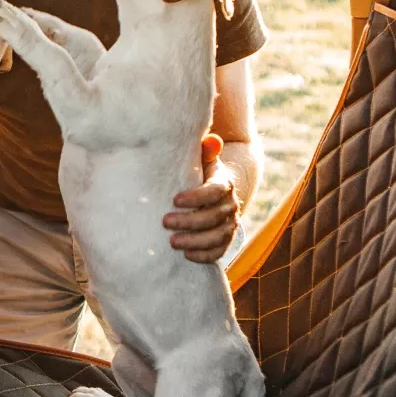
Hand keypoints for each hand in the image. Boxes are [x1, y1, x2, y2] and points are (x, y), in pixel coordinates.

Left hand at [163, 134, 239, 262]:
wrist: (216, 192)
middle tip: (165, 222)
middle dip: (189, 221)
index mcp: (224, 183)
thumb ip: (204, 150)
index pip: (214, 191)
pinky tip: (186, 256)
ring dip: (195, 242)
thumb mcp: (201, 159)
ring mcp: (230, 224)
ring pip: (218, 236)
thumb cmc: (199, 172)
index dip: (196, 197)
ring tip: (172, 242)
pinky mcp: (225, 240)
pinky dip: (204, 256)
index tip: (175, 200)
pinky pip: (219, 251)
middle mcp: (230, 205)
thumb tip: (211, 140)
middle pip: (214, 216)